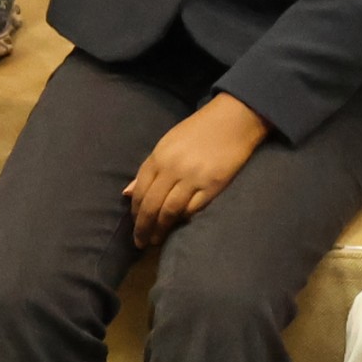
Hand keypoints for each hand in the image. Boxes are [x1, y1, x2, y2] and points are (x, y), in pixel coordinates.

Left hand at [124, 93, 271, 246]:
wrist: (234, 118)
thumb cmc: (199, 130)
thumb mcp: (168, 143)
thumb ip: (149, 168)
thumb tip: (128, 193)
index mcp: (159, 156)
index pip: (140, 191)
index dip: (135, 212)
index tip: (135, 225)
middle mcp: (172, 168)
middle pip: (151, 205)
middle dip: (143, 228)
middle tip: (140, 243)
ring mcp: (192, 178)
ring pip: (169, 211)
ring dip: (160, 229)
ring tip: (156, 240)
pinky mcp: (212, 186)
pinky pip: (192, 209)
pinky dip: (183, 219)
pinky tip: (179, 225)